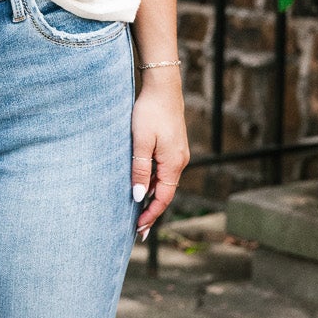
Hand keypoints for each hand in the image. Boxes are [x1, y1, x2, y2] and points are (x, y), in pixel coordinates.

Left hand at [131, 74, 189, 237]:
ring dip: (152, 196)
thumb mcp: (140, 142)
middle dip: (152, 211)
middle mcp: (179, 161)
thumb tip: (139, 196)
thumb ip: (139, 170)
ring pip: (164, 182)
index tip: (138, 229)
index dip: (151, 214)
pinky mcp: (173, 146)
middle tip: (138, 229)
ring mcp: (177, 153)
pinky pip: (163, 171)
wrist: (162, 87)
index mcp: (173, 163)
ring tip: (137, 211)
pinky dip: (154, 182)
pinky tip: (143, 186)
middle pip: (165, 193)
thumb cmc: (149, 112)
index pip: (163, 198)